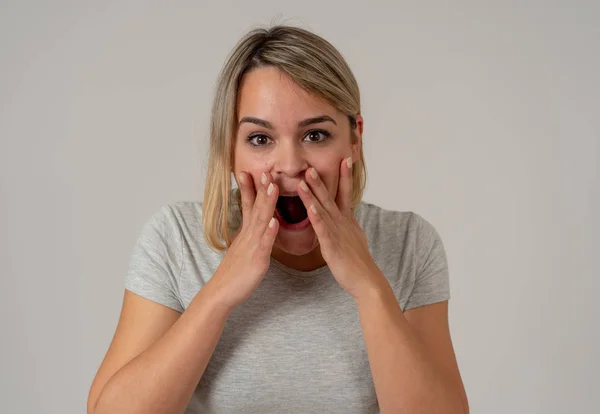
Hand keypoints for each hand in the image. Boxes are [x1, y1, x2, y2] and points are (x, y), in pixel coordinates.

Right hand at [208, 171, 278, 311]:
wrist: (221, 293)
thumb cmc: (234, 274)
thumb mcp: (242, 249)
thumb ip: (250, 236)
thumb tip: (257, 226)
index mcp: (246, 233)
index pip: (247, 205)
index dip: (249, 188)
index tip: (248, 171)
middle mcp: (248, 235)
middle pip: (255, 207)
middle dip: (260, 187)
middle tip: (264, 168)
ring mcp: (252, 246)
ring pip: (261, 220)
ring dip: (267, 203)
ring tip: (272, 186)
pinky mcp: (257, 259)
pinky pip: (265, 244)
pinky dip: (269, 232)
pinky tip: (275, 221)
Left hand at [297, 158, 386, 299]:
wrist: (366, 280)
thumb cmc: (358, 261)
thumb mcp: (354, 236)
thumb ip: (348, 224)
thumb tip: (348, 215)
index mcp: (347, 220)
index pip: (344, 193)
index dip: (344, 176)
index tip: (344, 159)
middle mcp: (342, 223)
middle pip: (330, 197)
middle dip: (321, 180)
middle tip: (312, 163)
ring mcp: (337, 233)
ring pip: (323, 210)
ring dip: (313, 194)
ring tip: (304, 179)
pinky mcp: (332, 246)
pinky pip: (322, 230)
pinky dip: (316, 218)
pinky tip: (310, 208)